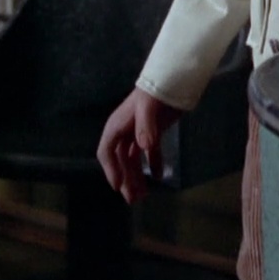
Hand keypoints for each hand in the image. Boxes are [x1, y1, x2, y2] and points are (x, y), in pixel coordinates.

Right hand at [96, 88, 181, 204]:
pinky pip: (149, 153)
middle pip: (121, 161)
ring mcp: (137, 133)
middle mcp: (124, 132)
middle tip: (133, 199)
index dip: (111, 170)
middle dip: (126, 180)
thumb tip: (145, 147)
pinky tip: (157, 175)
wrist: (171, 80)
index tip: (117, 186)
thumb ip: (146, 126)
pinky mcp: (152, 133)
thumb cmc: (155, 92)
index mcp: (116, 126)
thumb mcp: (149, 107)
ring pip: (133, 160)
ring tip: (142, 195)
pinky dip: (153, 163)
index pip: (107, 152)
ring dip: (137, 176)